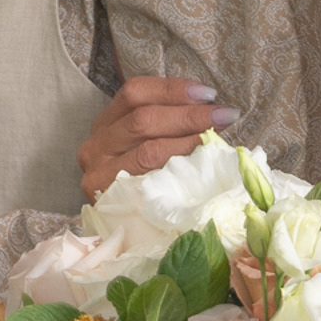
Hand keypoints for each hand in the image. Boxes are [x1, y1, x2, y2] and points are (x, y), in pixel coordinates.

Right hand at [77, 77, 238, 199]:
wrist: (129, 231)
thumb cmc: (147, 179)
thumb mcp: (149, 144)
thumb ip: (170, 125)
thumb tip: (215, 111)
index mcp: (105, 123)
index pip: (134, 93)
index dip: (172, 89)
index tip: (208, 93)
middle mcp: (96, 146)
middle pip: (142, 119)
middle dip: (189, 115)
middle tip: (224, 115)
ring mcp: (98, 174)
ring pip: (148, 150)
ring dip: (189, 141)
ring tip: (217, 137)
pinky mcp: (108, 200)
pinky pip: (149, 182)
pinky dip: (179, 172)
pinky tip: (200, 168)